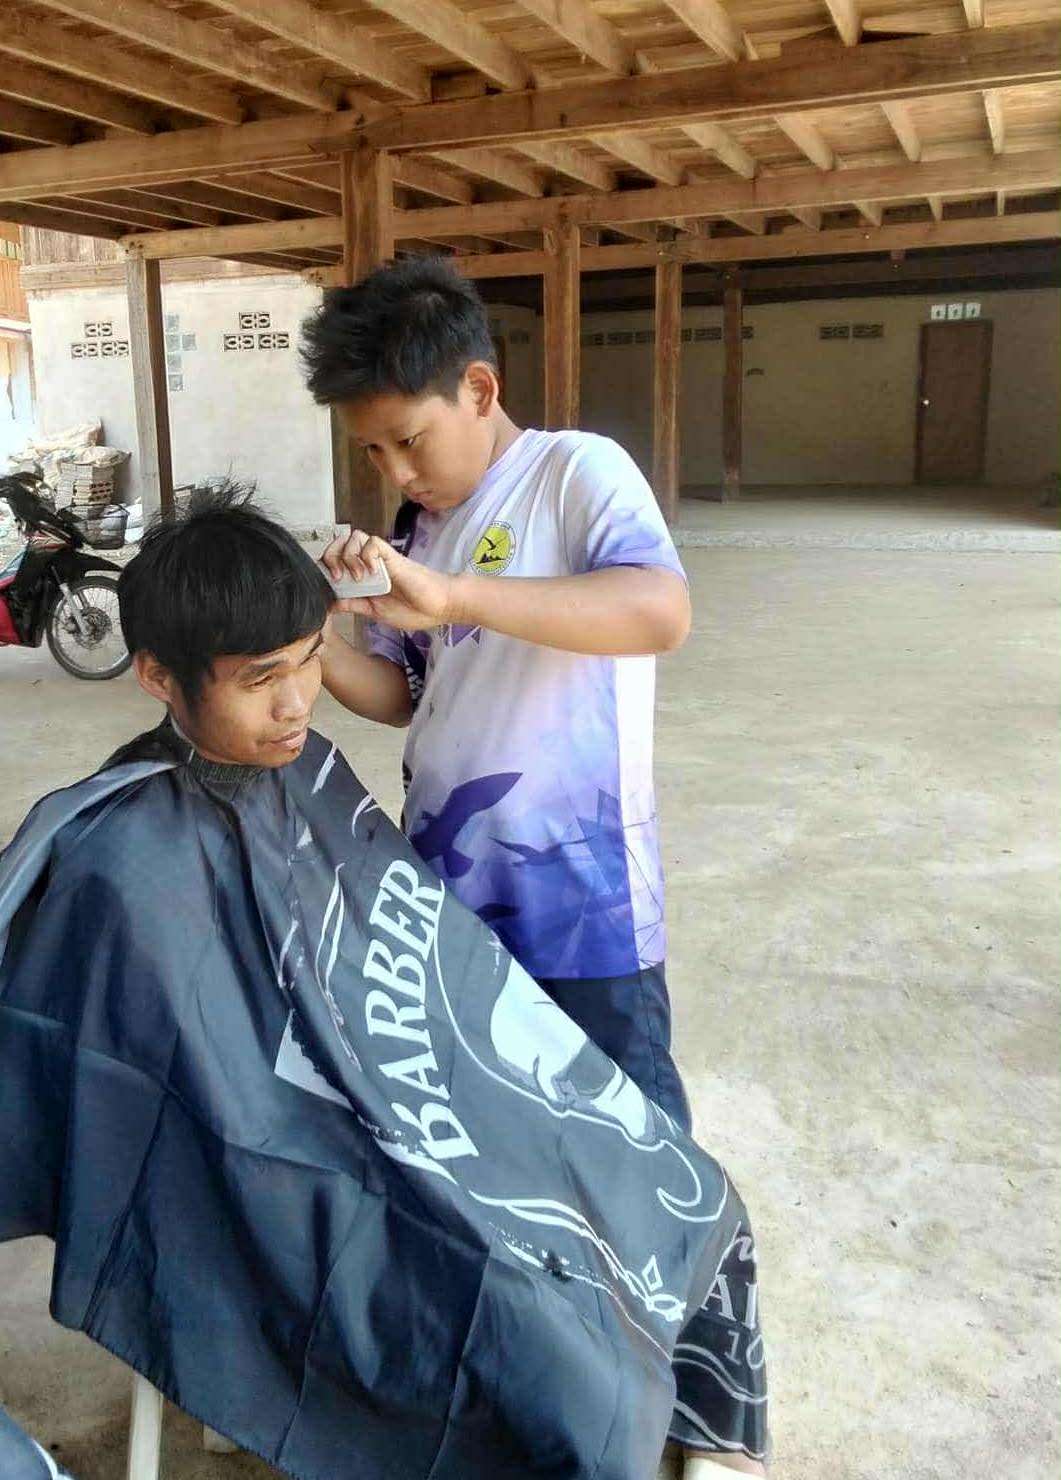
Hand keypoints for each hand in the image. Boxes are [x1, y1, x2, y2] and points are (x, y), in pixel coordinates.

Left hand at [319, 527, 457, 631]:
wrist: (438, 608)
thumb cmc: (413, 610)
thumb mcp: (375, 612)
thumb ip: (354, 605)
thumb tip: (330, 604)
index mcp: (363, 576)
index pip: (336, 559)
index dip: (326, 565)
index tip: (325, 583)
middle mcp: (369, 563)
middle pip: (339, 542)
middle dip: (331, 557)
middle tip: (337, 578)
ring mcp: (380, 558)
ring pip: (353, 537)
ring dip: (349, 557)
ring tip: (359, 578)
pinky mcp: (392, 556)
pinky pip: (372, 543)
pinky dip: (366, 556)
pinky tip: (373, 573)